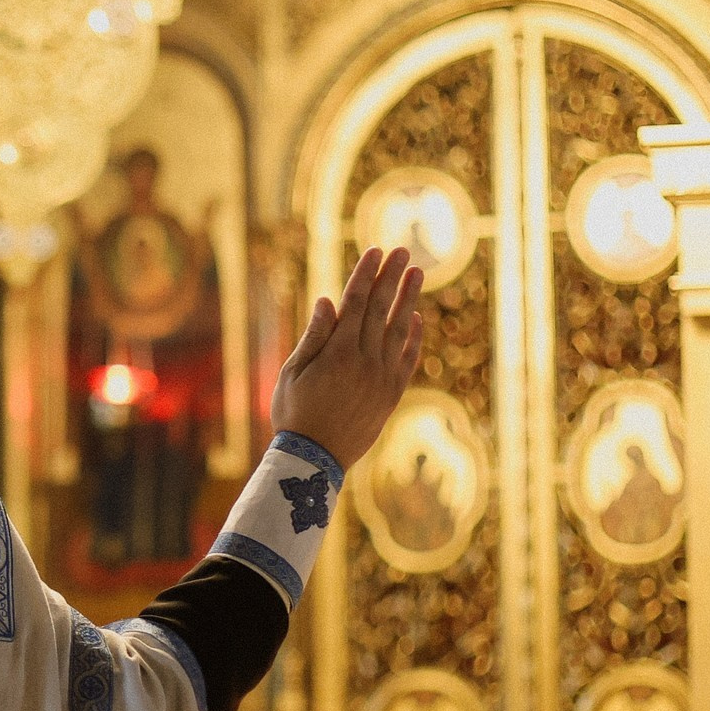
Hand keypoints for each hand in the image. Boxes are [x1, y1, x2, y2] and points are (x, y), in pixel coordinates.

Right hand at [272, 247, 423, 469]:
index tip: (377, 251)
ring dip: (409, 299)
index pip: (356, 302)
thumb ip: (313, 336)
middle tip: (404, 251)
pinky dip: (413, 338)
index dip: (367, 274)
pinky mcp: (391, 395)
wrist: (315, 459)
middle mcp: (364, 360)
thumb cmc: (294, 415)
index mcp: (337, 352)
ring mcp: (382, 378)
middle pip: (381, 309)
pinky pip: (407, 360)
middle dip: (392, 277)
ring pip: (399, 330)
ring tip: (417, 274)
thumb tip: (329, 300)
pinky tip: (416, 318)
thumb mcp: (292, 374)